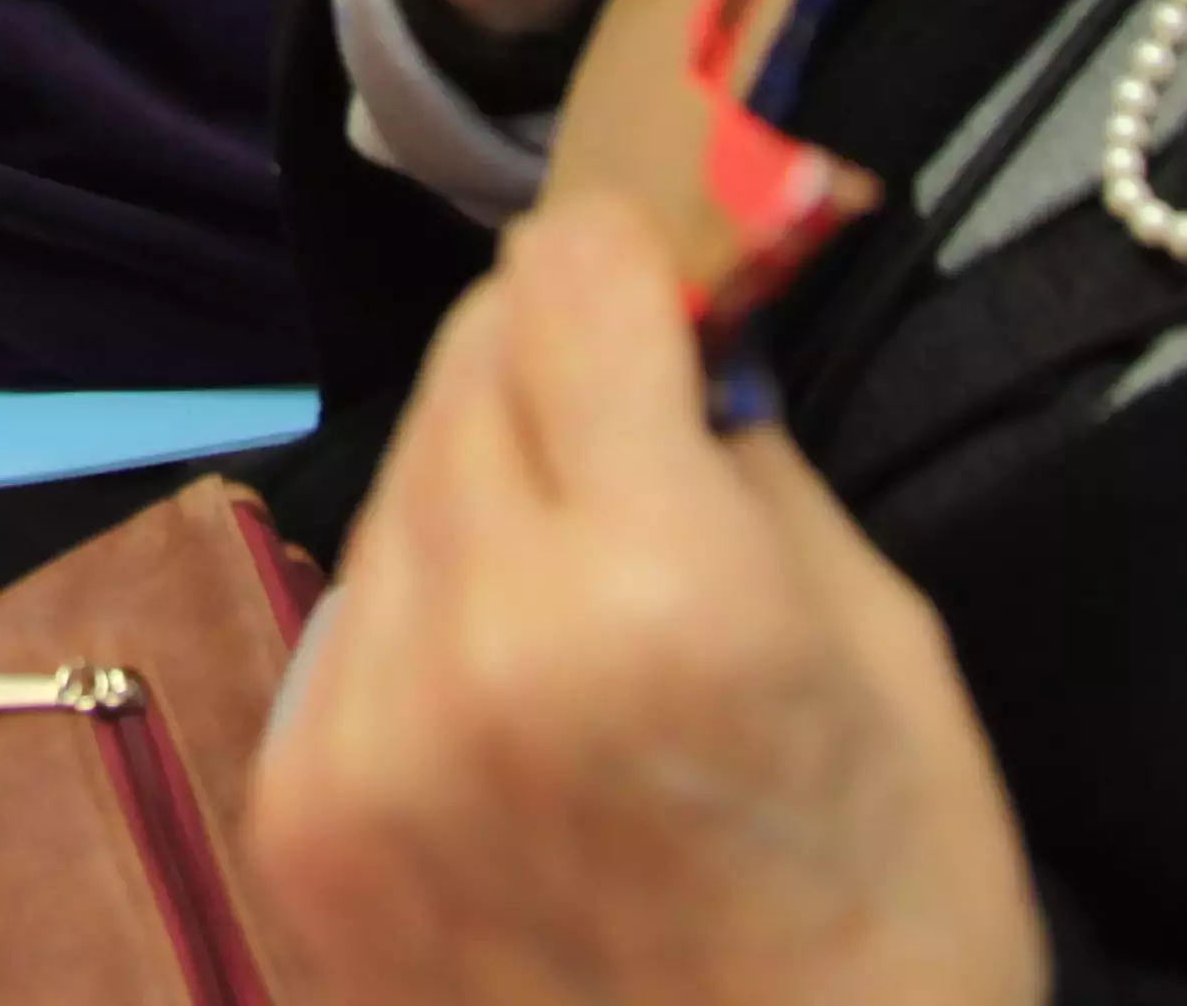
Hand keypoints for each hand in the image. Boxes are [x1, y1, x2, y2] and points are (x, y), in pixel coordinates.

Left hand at [253, 199, 1046, 1005]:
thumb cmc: (888, 919)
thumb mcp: (884, 647)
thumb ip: (748, 460)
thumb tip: (672, 331)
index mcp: (656, 586)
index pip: (568, 278)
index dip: (631, 267)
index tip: (670, 302)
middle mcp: (479, 640)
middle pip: (468, 364)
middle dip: (554, 370)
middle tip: (636, 436)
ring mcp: (364, 736)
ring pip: (396, 485)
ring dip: (483, 494)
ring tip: (584, 600)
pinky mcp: (298, 816)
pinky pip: (349, 623)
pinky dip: (424, 623)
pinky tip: (515, 707)